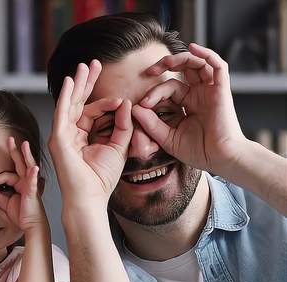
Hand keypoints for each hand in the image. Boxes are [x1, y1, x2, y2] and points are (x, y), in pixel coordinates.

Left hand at [0, 137, 45, 230]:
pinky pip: (32, 182)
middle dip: (15, 151)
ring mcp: (30, 185)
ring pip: (28, 167)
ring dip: (26, 155)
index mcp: (20, 184)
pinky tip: (33, 168)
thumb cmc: (22, 215)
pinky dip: (32, 174)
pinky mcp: (32, 192)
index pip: (5, 175)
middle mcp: (26, 182)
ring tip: (24, 145)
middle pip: (20, 163)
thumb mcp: (6, 204)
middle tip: (10, 139)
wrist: (32, 226)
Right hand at [48, 60, 132, 206]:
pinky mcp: (58, 139)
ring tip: (82, 66)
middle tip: (93, 63)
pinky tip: (71, 83)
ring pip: (69, 104)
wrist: (90, 199)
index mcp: (83, 135)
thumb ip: (123, 125)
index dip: (107, 103)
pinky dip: (66, 97)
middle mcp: (70, 133)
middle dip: (87, 82)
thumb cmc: (101, 179)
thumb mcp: (119, 147)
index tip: (122, 100)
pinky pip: (62, 113)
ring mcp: (62, 135)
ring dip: (77, 84)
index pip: (93, 111)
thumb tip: (126, 103)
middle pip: (78, 102)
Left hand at [132, 43, 246, 173]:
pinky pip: (218, 66)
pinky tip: (193, 48)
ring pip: (197, 64)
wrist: (220, 160)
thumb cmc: (197, 151)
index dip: (154, 93)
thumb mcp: (167, 137)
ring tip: (165, 62)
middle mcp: (199, 94)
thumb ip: (150, 123)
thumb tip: (134, 108)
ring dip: (181, 59)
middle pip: (183, 70)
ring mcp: (211, 91)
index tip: (143, 105)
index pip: (169, 88)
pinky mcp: (221, 90)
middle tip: (150, 70)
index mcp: (188, 104)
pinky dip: (207, 54)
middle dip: (165, 65)